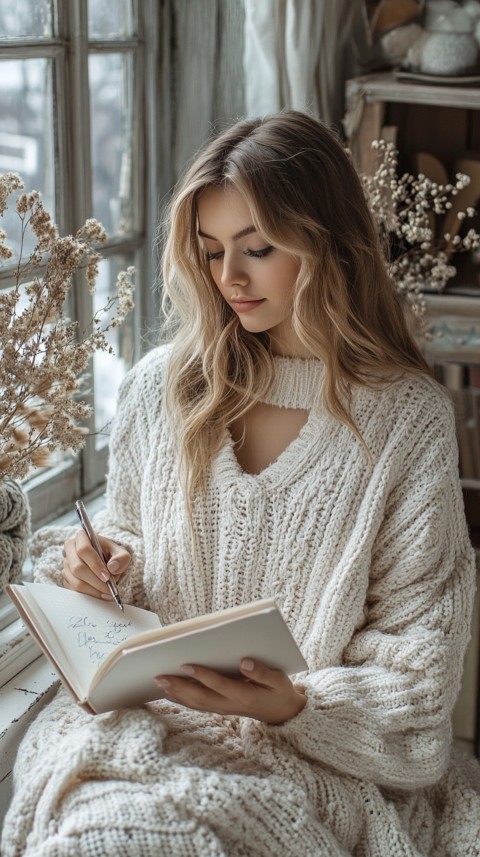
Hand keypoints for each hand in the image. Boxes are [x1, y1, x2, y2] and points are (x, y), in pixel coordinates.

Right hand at [62, 530, 130, 598]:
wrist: (107, 564)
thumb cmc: (113, 556)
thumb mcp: (122, 554)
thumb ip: (121, 558)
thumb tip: (113, 567)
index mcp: (82, 537)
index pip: (83, 550)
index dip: (95, 564)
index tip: (107, 576)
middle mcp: (70, 550)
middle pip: (78, 568)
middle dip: (95, 581)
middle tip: (109, 588)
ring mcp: (66, 565)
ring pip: (76, 581)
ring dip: (93, 590)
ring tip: (108, 593)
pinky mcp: (66, 579)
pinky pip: (74, 590)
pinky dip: (88, 595)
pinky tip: (101, 595)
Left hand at [154, 658, 306, 724]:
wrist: (281, 712)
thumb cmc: (279, 690)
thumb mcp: (279, 680)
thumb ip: (262, 672)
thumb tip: (244, 662)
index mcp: (247, 696)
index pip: (221, 685)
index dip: (203, 676)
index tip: (186, 664)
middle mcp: (232, 705)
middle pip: (201, 698)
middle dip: (179, 687)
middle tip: (159, 676)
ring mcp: (224, 709)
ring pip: (196, 703)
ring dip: (176, 694)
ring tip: (158, 681)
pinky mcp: (220, 708)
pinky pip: (198, 705)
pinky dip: (181, 699)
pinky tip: (168, 691)